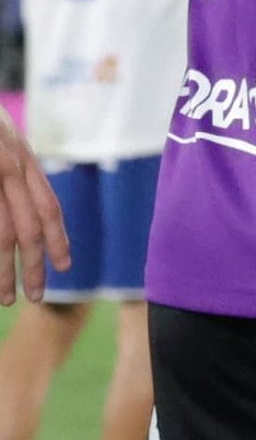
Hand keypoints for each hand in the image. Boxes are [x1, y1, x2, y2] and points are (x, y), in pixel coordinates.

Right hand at [0, 107, 69, 306]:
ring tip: (5, 299)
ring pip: (2, 235)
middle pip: (30, 227)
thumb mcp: (4, 140)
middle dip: (35, 266)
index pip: (49, 205)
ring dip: (3, 271)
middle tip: (36, 297)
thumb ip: (15, 169)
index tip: (65, 264)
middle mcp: (11, 169)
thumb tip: (21, 196)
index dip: (59, 236)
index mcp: (23, 161)